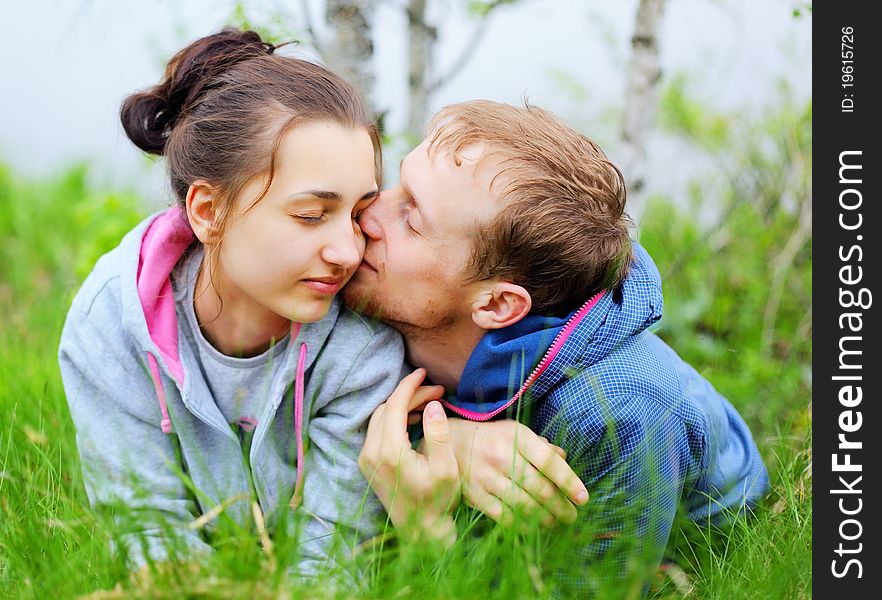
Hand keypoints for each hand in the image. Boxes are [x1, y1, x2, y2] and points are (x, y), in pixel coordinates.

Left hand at [359, 368, 459, 543]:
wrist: (420, 532)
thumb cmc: (437, 501)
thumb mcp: (446, 468)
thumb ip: (439, 434)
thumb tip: (432, 405)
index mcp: (389, 451)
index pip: (395, 404)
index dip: (410, 385)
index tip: (425, 372)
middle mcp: (370, 452)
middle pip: (387, 408)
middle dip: (410, 395)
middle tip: (437, 392)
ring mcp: (365, 458)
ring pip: (380, 417)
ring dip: (402, 405)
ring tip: (429, 403)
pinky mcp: (367, 464)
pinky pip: (377, 430)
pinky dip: (394, 418)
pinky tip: (414, 418)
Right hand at [446, 419, 588, 528]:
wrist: (447, 443)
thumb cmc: (489, 438)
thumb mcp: (514, 431)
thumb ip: (540, 445)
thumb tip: (564, 456)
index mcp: (517, 437)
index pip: (549, 461)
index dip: (569, 481)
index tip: (583, 498)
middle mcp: (502, 456)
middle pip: (540, 487)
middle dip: (561, 506)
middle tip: (571, 516)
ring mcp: (487, 476)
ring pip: (524, 505)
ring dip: (545, 518)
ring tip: (556, 523)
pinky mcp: (475, 494)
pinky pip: (505, 516)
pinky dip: (523, 525)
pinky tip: (533, 527)